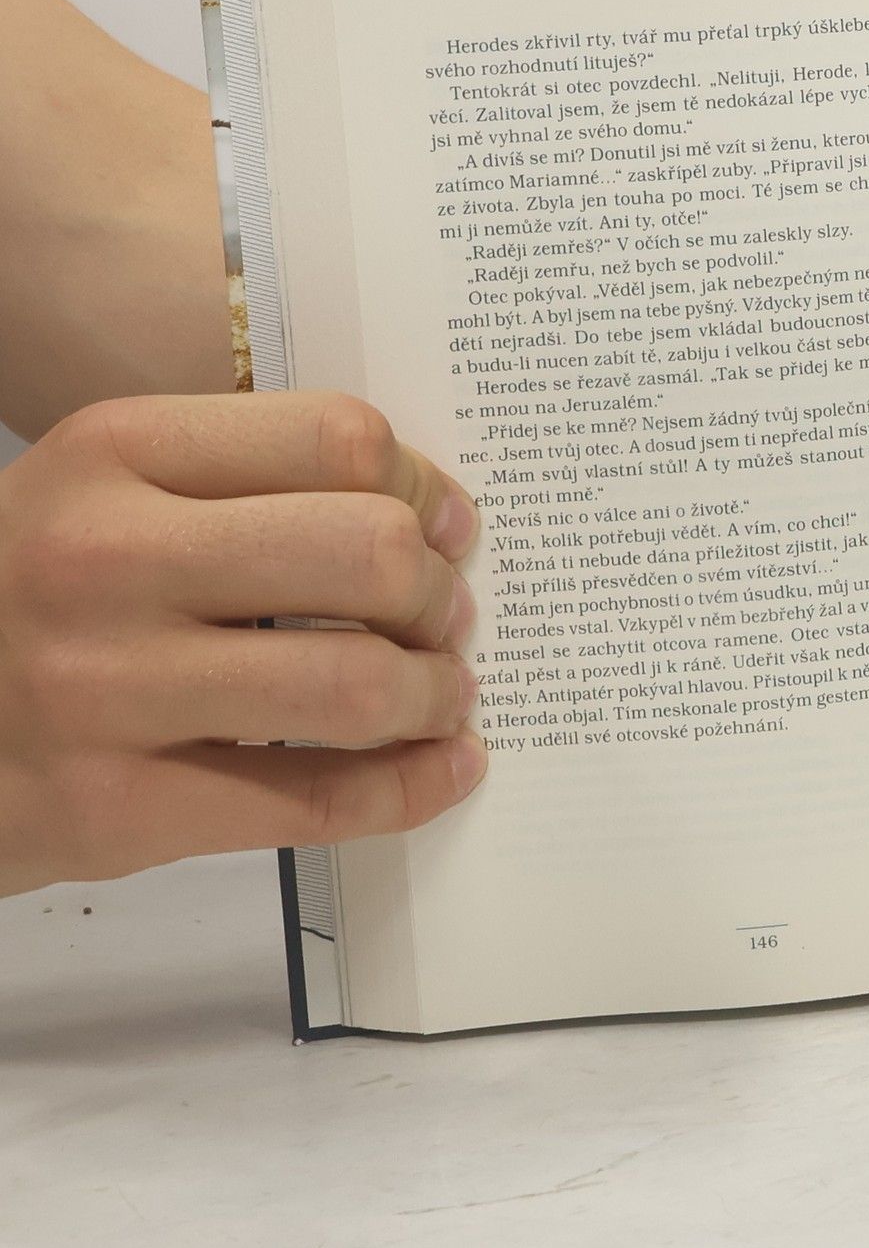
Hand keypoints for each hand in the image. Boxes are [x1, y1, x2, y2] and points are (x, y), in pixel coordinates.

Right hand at [0, 392, 487, 897]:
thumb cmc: (27, 591)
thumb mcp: (104, 493)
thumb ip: (245, 483)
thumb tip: (429, 514)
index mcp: (112, 454)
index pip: (336, 438)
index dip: (423, 486)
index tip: (447, 526)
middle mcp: (103, 559)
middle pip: (365, 553)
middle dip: (435, 593)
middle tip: (443, 618)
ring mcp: (102, 689)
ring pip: (352, 684)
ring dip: (432, 693)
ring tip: (440, 694)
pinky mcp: (112, 809)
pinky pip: (311, 804)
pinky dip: (407, 789)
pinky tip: (444, 770)